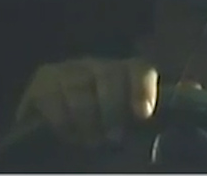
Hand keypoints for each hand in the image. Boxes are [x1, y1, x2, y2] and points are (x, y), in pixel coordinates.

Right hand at [13, 58, 159, 145]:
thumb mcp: (122, 124)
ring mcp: (69, 69)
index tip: (144, 114)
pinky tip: (68, 135)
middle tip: (113, 137)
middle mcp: (97, 65)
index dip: (143, 89)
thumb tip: (162, 117)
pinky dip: (62, 122)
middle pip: (110, 76)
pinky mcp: (44, 79)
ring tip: (91, 141)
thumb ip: (141, 119)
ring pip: (81, 90)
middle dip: (113, 109)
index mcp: (124, 72)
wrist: (47, 134)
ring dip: (87, 121)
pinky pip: (53, 98)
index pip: (139, 70)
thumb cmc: (96, 130)